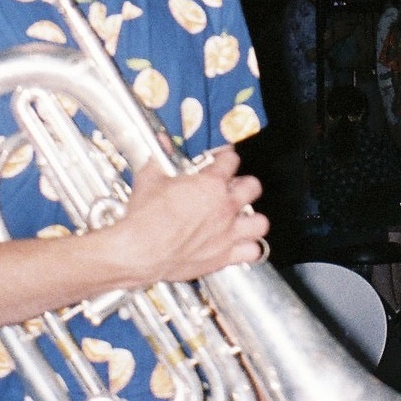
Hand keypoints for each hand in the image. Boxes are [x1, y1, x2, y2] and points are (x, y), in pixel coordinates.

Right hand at [117, 147, 268, 287]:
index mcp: (210, 185)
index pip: (231, 161)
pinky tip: (240, 244)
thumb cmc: (145, 220)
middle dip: (244, 185)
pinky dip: (249, 248)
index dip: (226, 157)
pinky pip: (252, 252)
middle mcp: (225, 208)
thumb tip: (161, 144)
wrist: (140, 251)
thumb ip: (160, 159)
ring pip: (260, 222)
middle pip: (253, 188)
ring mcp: (227, 233)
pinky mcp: (223, 256)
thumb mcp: (150, 178)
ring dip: (253, 218)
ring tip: (242, 217)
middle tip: (233, 187)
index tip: (223, 159)